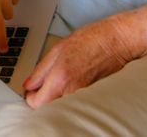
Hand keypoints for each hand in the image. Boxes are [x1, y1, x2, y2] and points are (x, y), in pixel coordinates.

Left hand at [23, 14, 142, 107]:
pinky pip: (73, 100)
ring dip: (56, 95)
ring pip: (61, 104)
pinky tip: (72, 79)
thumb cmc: (91, 40)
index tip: (31, 88)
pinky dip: (68, 93)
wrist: (117, 42)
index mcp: (60, 79)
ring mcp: (83, 95)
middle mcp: (72, 91)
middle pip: (48, 106)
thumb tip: (29, 85)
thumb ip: (40, 71)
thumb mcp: (57, 49)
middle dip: (43, 96)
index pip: (36, 103)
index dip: (30, 96)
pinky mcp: (92, 96)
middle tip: (44, 82)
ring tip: (60, 77)